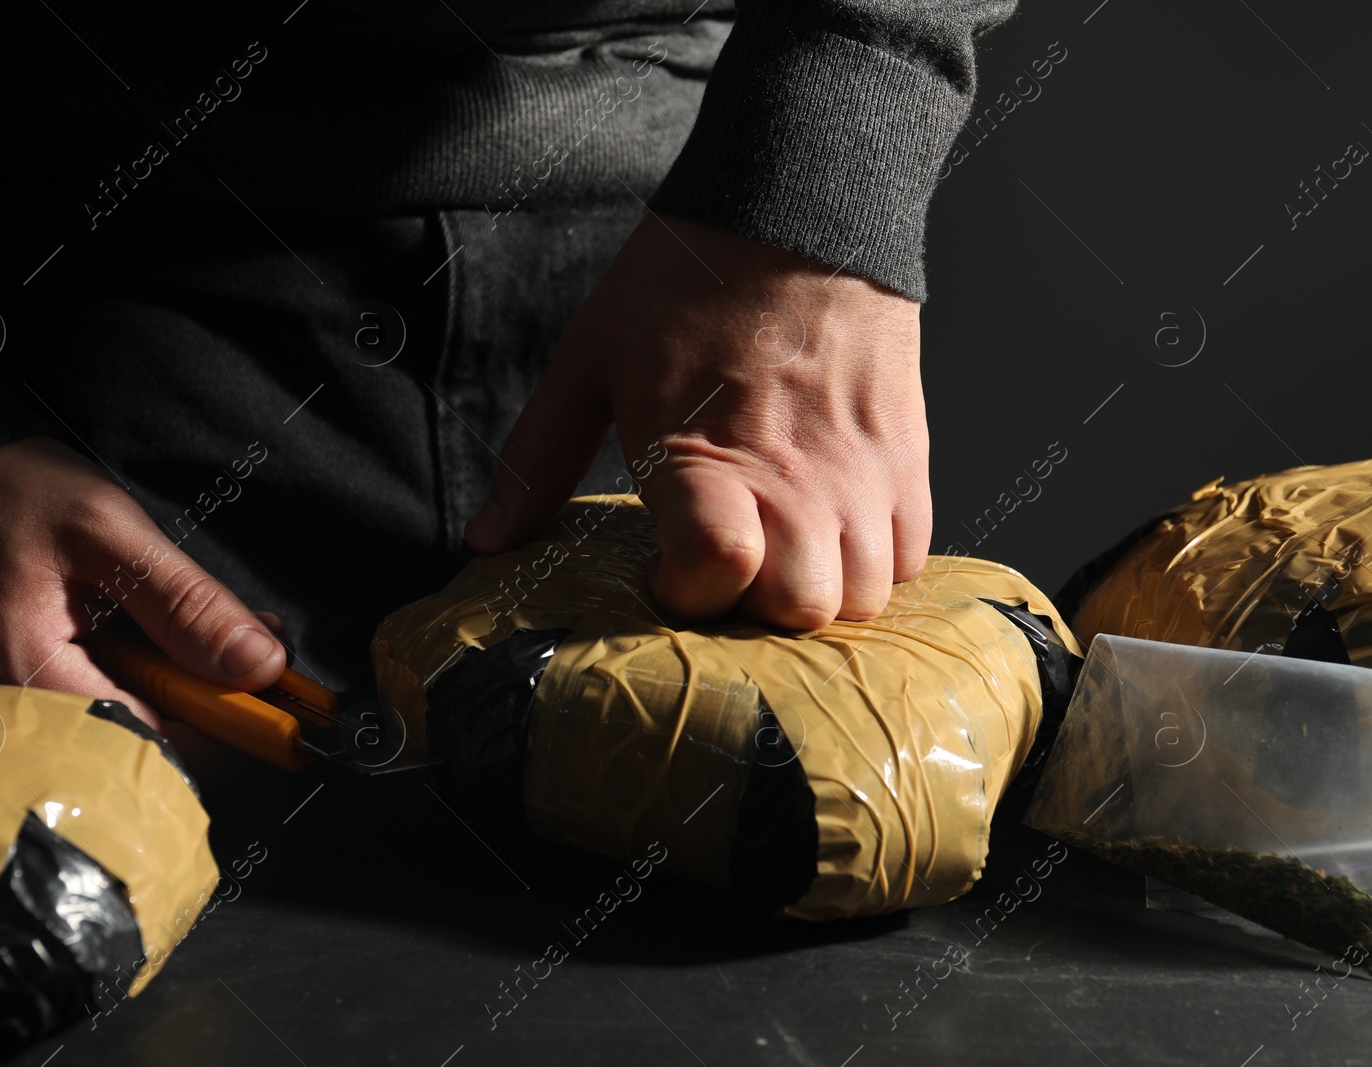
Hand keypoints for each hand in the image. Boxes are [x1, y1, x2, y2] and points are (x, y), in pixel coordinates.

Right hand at [0, 436, 287, 726]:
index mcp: (26, 679)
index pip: (151, 750)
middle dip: (202, 709)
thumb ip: (186, 602)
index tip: (274, 707)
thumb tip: (260, 665)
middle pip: (134, 752)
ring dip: (171, 694)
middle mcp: (3, 720)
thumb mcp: (107, 529)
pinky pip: (82, 715)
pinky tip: (147, 645)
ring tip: (191, 640)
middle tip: (240, 655)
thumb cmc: (2, 493)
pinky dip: (131, 686)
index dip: (223, 733)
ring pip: (113, 735)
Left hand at [464, 212, 929, 629]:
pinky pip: (911, 556)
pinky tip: (832, 535)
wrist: (800, 203)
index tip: (664, 576)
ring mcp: (861, 473)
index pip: (717, 573)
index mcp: (703, 455)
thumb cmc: (687, 280)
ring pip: (861, 596)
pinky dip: (875, 566)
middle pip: (800, 610)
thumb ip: (539, 458)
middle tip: (726, 572)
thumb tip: (488, 538)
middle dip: (755, 613)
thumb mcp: (589, 361)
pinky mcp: (907, 457)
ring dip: (817, 595)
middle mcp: (794, 477)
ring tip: (780, 556)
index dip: (685, 596)